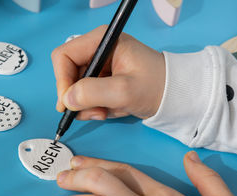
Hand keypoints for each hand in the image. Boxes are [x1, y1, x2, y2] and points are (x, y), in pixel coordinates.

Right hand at [51, 25, 165, 119]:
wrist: (175, 97)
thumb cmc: (156, 86)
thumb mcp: (123, 91)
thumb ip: (92, 93)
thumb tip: (66, 100)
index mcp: (101, 42)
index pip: (63, 56)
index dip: (62, 80)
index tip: (68, 102)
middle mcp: (97, 51)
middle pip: (67, 74)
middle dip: (76, 97)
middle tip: (94, 112)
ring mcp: (98, 67)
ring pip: (74, 88)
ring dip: (85, 106)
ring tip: (104, 113)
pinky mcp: (101, 81)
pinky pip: (84, 96)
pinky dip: (92, 108)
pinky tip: (107, 111)